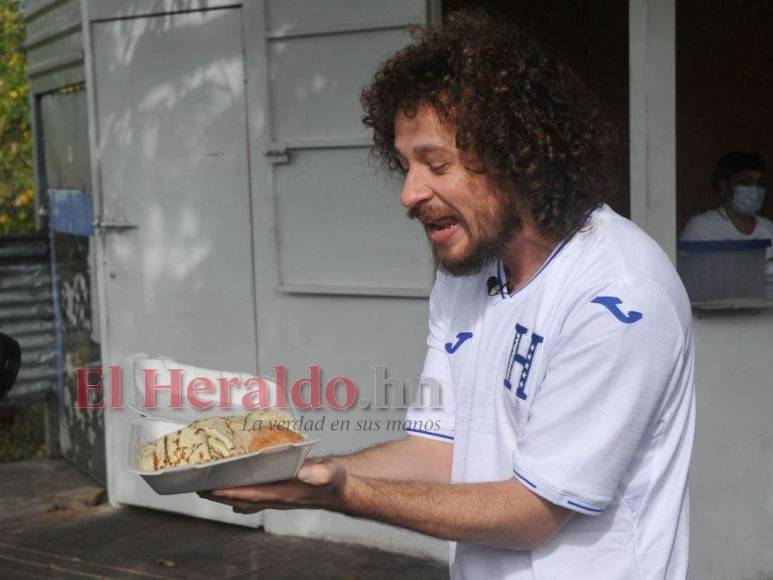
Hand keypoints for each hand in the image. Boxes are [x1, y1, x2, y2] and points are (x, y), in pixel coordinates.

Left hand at [197, 458, 347, 513]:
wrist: (339, 488)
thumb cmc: (334, 480)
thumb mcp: (330, 474)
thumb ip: (319, 474)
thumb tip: (304, 473)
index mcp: (285, 494)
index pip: (251, 494)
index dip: (230, 492)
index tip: (210, 488)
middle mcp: (276, 498)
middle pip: (240, 498)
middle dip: (218, 493)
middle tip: (195, 485)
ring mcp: (274, 496)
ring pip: (242, 497)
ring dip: (224, 492)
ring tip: (204, 484)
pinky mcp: (276, 490)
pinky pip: (251, 491)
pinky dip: (237, 488)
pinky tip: (230, 483)